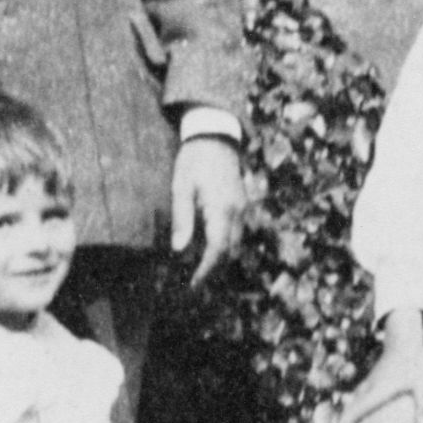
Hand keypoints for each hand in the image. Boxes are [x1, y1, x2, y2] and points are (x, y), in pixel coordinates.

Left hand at [170, 136, 244, 288]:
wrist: (215, 136)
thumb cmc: (194, 160)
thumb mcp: (181, 186)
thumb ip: (182, 218)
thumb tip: (179, 249)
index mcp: (222, 208)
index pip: (218, 250)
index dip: (206, 270)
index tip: (193, 285)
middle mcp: (238, 211)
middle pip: (230, 252)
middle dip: (214, 269)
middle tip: (193, 282)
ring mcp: (243, 208)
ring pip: (236, 244)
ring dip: (220, 258)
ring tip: (199, 268)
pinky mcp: (242, 204)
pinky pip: (237, 233)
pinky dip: (225, 245)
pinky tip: (208, 247)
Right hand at [337, 308, 422, 422]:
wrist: (404, 341)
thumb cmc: (415, 364)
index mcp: (376, 392)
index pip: (354, 413)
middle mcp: (367, 389)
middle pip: (348, 411)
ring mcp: (368, 385)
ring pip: (351, 405)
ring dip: (345, 419)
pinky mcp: (371, 383)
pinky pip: (357, 400)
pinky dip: (352, 411)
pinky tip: (355, 419)